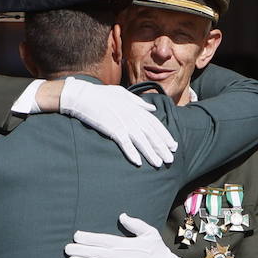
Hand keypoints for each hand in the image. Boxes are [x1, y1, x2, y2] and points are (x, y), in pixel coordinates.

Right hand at [59, 79, 177, 167]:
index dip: (165, 136)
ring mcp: (124, 123)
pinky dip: (132, 152)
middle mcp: (133, 116)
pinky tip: (138, 162)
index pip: (155, 124)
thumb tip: (152, 108)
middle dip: (162, 148)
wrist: (84, 96)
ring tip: (159, 163)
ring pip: (141, 140)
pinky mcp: (113, 129)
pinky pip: (125, 143)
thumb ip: (140, 102)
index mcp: (137, 108)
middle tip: (170, 160)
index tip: (173, 145)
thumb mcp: (124, 94)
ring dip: (151, 153)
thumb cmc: (102, 94)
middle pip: (151, 134)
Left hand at [66, 213, 188, 257]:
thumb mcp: (149, 233)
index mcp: (124, 244)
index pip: (102, 240)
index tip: (76, 236)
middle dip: (80, 250)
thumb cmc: (158, 252)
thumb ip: (134, 224)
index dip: (88, 238)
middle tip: (66, 248)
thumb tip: (122, 216)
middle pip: (96, 253)